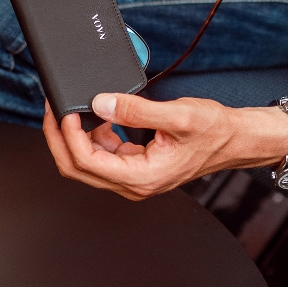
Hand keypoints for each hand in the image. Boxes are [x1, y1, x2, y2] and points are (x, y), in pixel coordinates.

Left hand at [42, 94, 287, 199]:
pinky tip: (98, 118)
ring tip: (72, 109)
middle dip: (60, 137)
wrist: (234, 140)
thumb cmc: (214, 131)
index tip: (65, 110)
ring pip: (87, 163)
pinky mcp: (135, 167)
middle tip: (53, 108)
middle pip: (79, 167)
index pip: (88, 161)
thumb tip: (102, 103)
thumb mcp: (178, 115)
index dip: (69, 135)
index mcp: (142, 177)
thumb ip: (136, 110)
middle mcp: (134, 183)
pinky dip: (93, 136)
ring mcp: (133, 178)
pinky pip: (103, 156)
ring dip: (74, 137)